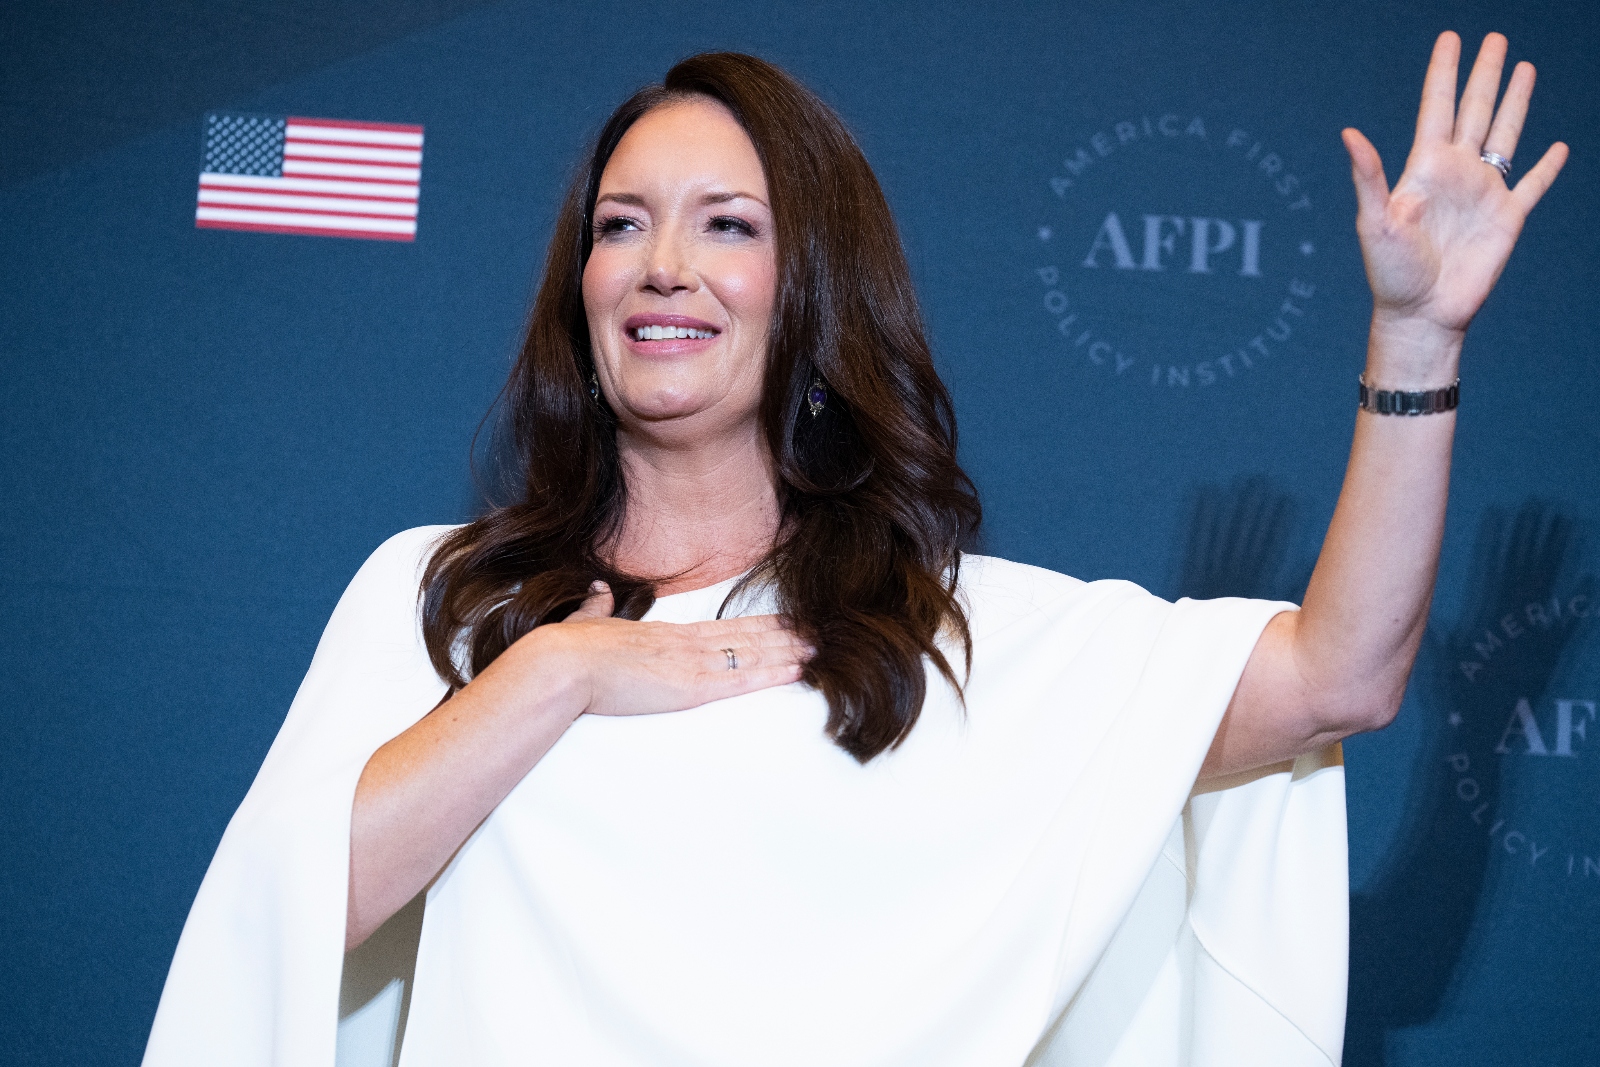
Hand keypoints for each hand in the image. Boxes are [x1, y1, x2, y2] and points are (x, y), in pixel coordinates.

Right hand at [530, 581, 810, 717]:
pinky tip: (797, 669)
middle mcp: (685, 643)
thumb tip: (599, 591)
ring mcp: (691, 662)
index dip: (755, 626)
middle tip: (818, 630)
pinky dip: (773, 672)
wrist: (562, 664)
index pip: (721, 627)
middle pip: (746, 636)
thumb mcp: (588, 621)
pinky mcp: (691, 686)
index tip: (781, 623)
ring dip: (789, 651)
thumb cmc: (569, 649)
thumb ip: (598, 608)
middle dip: (784, 635)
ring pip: (752, 653)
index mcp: (664, 633)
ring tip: (820, 647)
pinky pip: (743, 677)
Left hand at [1343, 32, 1567, 347]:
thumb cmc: (1390, 273)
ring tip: (1524, 67)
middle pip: (1474, 109)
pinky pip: (1534, 185)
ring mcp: (1483, 193)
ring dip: (1515, 102)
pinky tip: (1558, 147)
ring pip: (1505, 134)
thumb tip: (1349, 133)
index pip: (1436, 106)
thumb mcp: (1374, 221)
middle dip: (1484, 74)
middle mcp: (1456, 173)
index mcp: (1424, 167)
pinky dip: (1549, 167)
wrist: (1421, 313)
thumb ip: (1368, 176)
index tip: (1451, 37)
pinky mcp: (1507, 218)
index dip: (1445, 72)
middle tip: (1494, 38)